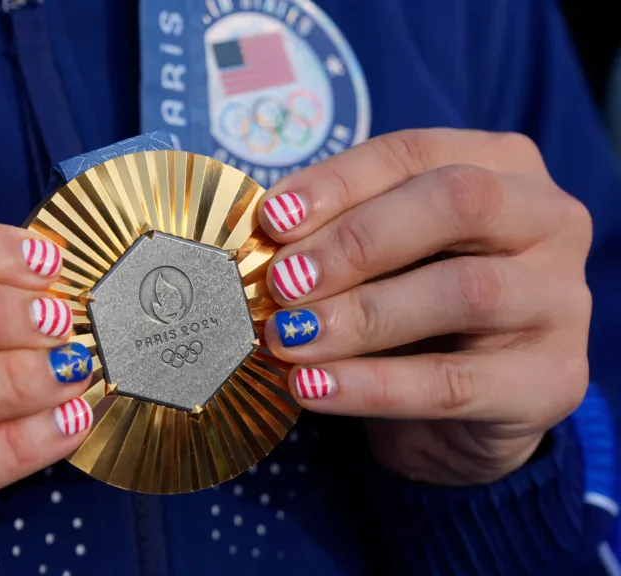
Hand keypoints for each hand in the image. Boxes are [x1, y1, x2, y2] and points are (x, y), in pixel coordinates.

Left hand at [258, 129, 591, 485]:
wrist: (464, 419)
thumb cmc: (413, 316)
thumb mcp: (380, 262)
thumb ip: (337, 238)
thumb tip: (264, 240)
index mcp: (503, 168)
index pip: (413, 154)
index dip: (337, 183)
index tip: (272, 220)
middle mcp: (549, 220)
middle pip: (457, 203)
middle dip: (356, 241)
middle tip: (282, 281)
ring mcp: (563, 301)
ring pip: (464, 293)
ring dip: (360, 316)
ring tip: (289, 338)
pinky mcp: (553, 381)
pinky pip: (454, 383)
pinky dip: (372, 386)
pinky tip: (312, 388)